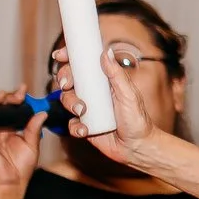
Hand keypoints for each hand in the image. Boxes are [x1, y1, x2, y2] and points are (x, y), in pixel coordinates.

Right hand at [0, 87, 42, 192]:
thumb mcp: (32, 146)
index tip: (23, 91)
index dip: (15, 99)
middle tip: (18, 95)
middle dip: (6, 97)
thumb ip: (34, 129)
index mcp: (9, 131)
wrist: (10, 184)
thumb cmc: (19, 169)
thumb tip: (41, 113)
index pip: (10, 110)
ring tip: (4, 96)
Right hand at [50, 48, 150, 166]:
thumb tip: (106, 51)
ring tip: (83, 111)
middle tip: (67, 84)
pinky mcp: (83, 126)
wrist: (137, 147)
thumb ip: (117, 74)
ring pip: (66, 99)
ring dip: (70, 103)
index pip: (83, 64)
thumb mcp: (129, 94)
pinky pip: (70, 123)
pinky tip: (86, 130)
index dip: (69, 57)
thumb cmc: (137, 119)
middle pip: (69, 79)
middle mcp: (92, 92)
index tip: (60, 55)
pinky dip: (75, 127)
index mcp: (103, 81)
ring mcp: (86, 109)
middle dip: (64, 79)